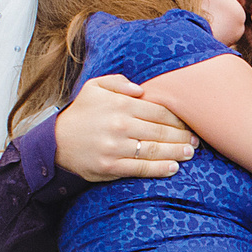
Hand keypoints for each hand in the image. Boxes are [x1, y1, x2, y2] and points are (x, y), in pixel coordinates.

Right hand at [55, 74, 195, 182]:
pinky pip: (141, 168)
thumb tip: (142, 89)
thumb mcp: (94, 88)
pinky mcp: (110, 167)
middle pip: (160, 131)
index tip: (189, 121)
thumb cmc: (80, 113)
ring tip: (190, 153)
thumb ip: (118, 83)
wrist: (54, 142)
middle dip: (182, 135)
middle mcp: (120, 125)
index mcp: (120, 104)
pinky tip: (173, 167)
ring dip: (176, 151)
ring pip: (155, 150)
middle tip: (196, 139)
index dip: (177, 117)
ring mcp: (115, 147)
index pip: (158, 110)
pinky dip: (160, 169)